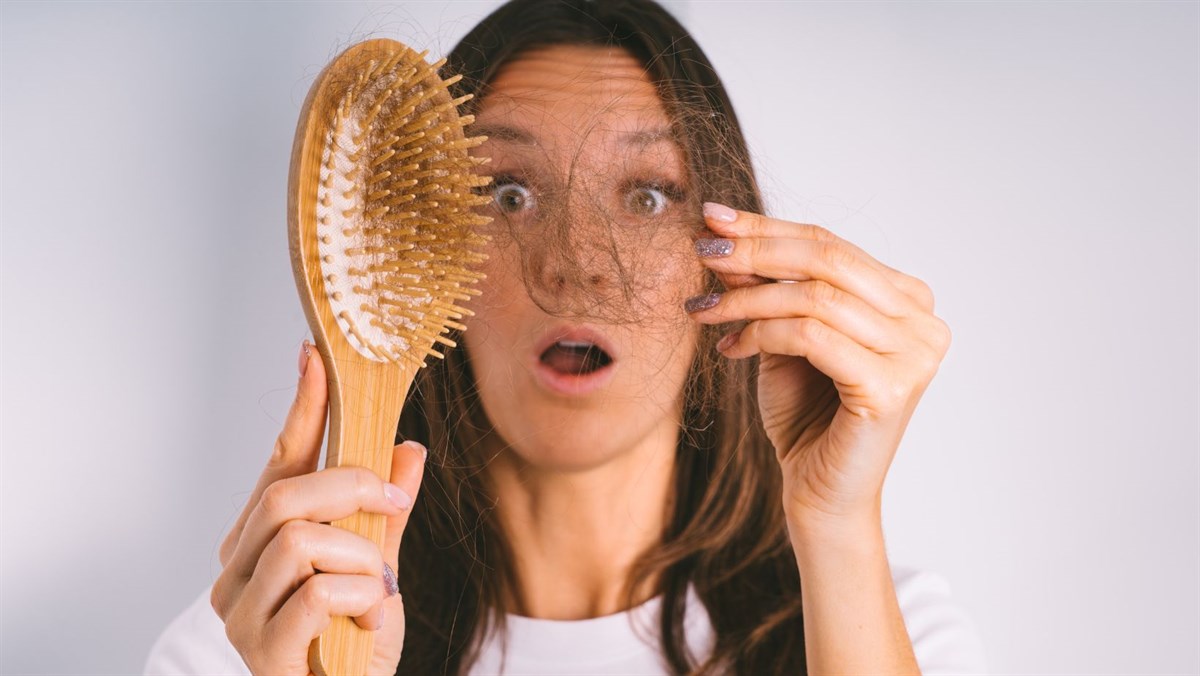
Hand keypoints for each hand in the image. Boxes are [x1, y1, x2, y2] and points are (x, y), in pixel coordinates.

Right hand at [210, 342, 425, 674]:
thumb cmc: (353, 643)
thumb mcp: (380, 568)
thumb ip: (386, 515)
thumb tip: (407, 450)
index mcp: (259, 542)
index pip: (278, 464)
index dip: (301, 411)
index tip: (315, 359)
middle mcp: (237, 570)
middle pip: (285, 496)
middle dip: (350, 488)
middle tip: (393, 505)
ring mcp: (240, 610)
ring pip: (298, 540)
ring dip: (358, 556)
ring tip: (377, 585)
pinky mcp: (259, 648)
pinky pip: (315, 592)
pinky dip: (359, 596)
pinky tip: (370, 616)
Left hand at [686, 203, 950, 531]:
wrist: (820, 495)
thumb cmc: (806, 416)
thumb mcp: (781, 336)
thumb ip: (767, 287)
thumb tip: (727, 235)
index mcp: (907, 300)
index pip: (832, 246)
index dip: (768, 228)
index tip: (713, 219)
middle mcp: (923, 322)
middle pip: (828, 260)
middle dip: (756, 250)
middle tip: (703, 249)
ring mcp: (915, 355)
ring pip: (816, 297)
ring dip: (747, 297)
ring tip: (703, 310)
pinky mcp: (891, 387)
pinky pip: (811, 337)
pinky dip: (761, 334)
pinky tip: (729, 347)